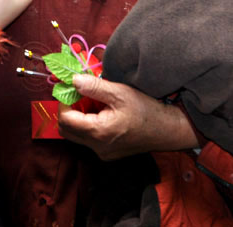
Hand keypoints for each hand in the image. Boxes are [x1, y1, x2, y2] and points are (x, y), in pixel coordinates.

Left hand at [57, 74, 199, 159]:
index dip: (63, 101)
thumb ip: (93, 87)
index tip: (70, 87)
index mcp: (98, 133)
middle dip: (67, 109)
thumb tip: (72, 80)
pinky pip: (88, 138)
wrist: (168, 130)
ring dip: (77, 116)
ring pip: (76, 135)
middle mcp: (97, 147)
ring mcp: (103, 152)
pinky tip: (101, 110)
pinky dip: (87, 123)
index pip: (65, 119)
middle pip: (67, 130)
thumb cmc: (146, 110)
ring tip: (92, 100)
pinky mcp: (109, 152)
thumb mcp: (119, 93)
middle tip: (79, 94)